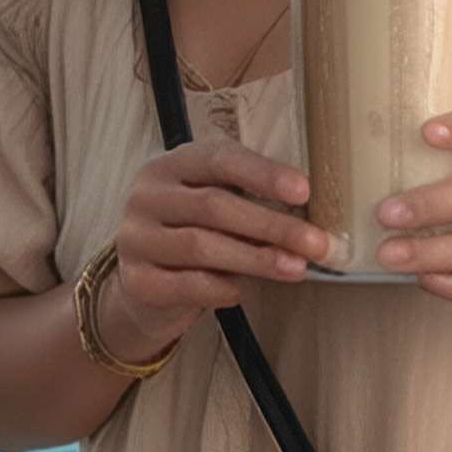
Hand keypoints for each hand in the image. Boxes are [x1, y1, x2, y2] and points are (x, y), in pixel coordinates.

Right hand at [112, 135, 344, 346]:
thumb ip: (249, 201)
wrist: (145, 286)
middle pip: (214, 206)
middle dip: (272, 225)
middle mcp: (147, 196)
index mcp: (171, 166)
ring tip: (296, 268)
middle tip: (316, 243)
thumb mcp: (214, 206)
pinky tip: (245, 291)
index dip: (263, 174)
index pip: (219, 160)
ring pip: (202, 246)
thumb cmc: (195, 235)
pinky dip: (223, 288)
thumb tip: (311, 218)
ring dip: (256, 258)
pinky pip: (188, 284)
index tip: (304, 191)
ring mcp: (136, 239)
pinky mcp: (138, 281)